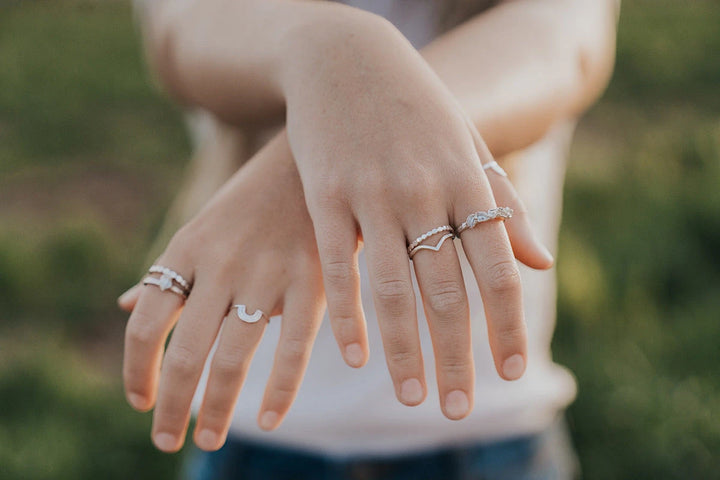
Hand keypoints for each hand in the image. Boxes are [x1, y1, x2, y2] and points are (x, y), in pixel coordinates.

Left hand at [119, 131, 324, 451]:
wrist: (309, 156)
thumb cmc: (251, 201)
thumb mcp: (200, 228)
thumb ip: (167, 272)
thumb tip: (127, 307)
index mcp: (186, 250)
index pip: (145, 325)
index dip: (136, 372)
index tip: (139, 403)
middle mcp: (220, 264)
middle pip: (184, 352)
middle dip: (171, 405)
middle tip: (165, 439)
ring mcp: (267, 272)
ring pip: (233, 357)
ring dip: (216, 408)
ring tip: (207, 440)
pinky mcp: (313, 278)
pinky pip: (294, 346)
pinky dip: (279, 390)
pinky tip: (267, 419)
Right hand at [281, 17, 552, 419]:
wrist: (346, 58)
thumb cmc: (414, 110)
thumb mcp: (467, 148)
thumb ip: (503, 207)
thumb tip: (541, 263)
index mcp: (466, 182)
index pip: (499, 269)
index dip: (509, 325)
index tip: (515, 371)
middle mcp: (424, 192)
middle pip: (448, 292)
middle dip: (458, 357)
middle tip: (459, 409)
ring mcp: (371, 195)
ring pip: (392, 289)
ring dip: (405, 351)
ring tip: (413, 398)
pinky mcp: (324, 196)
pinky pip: (338, 267)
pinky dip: (348, 317)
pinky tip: (355, 357)